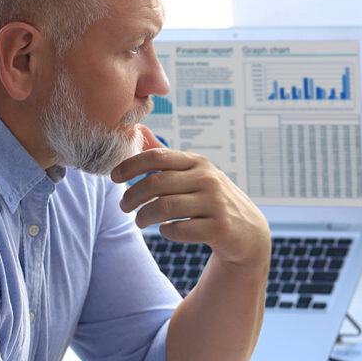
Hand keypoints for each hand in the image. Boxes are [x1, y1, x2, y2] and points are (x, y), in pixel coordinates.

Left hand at [111, 126, 269, 265]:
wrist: (248, 231)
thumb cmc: (212, 200)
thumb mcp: (195, 174)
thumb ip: (166, 156)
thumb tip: (139, 129)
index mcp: (198, 163)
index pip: (157, 156)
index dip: (130, 165)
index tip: (113, 177)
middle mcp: (208, 179)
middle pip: (156, 183)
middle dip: (131, 195)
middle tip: (123, 206)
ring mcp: (215, 204)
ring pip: (164, 208)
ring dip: (144, 216)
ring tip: (139, 221)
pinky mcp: (220, 228)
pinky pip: (180, 230)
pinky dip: (167, 231)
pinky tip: (166, 230)